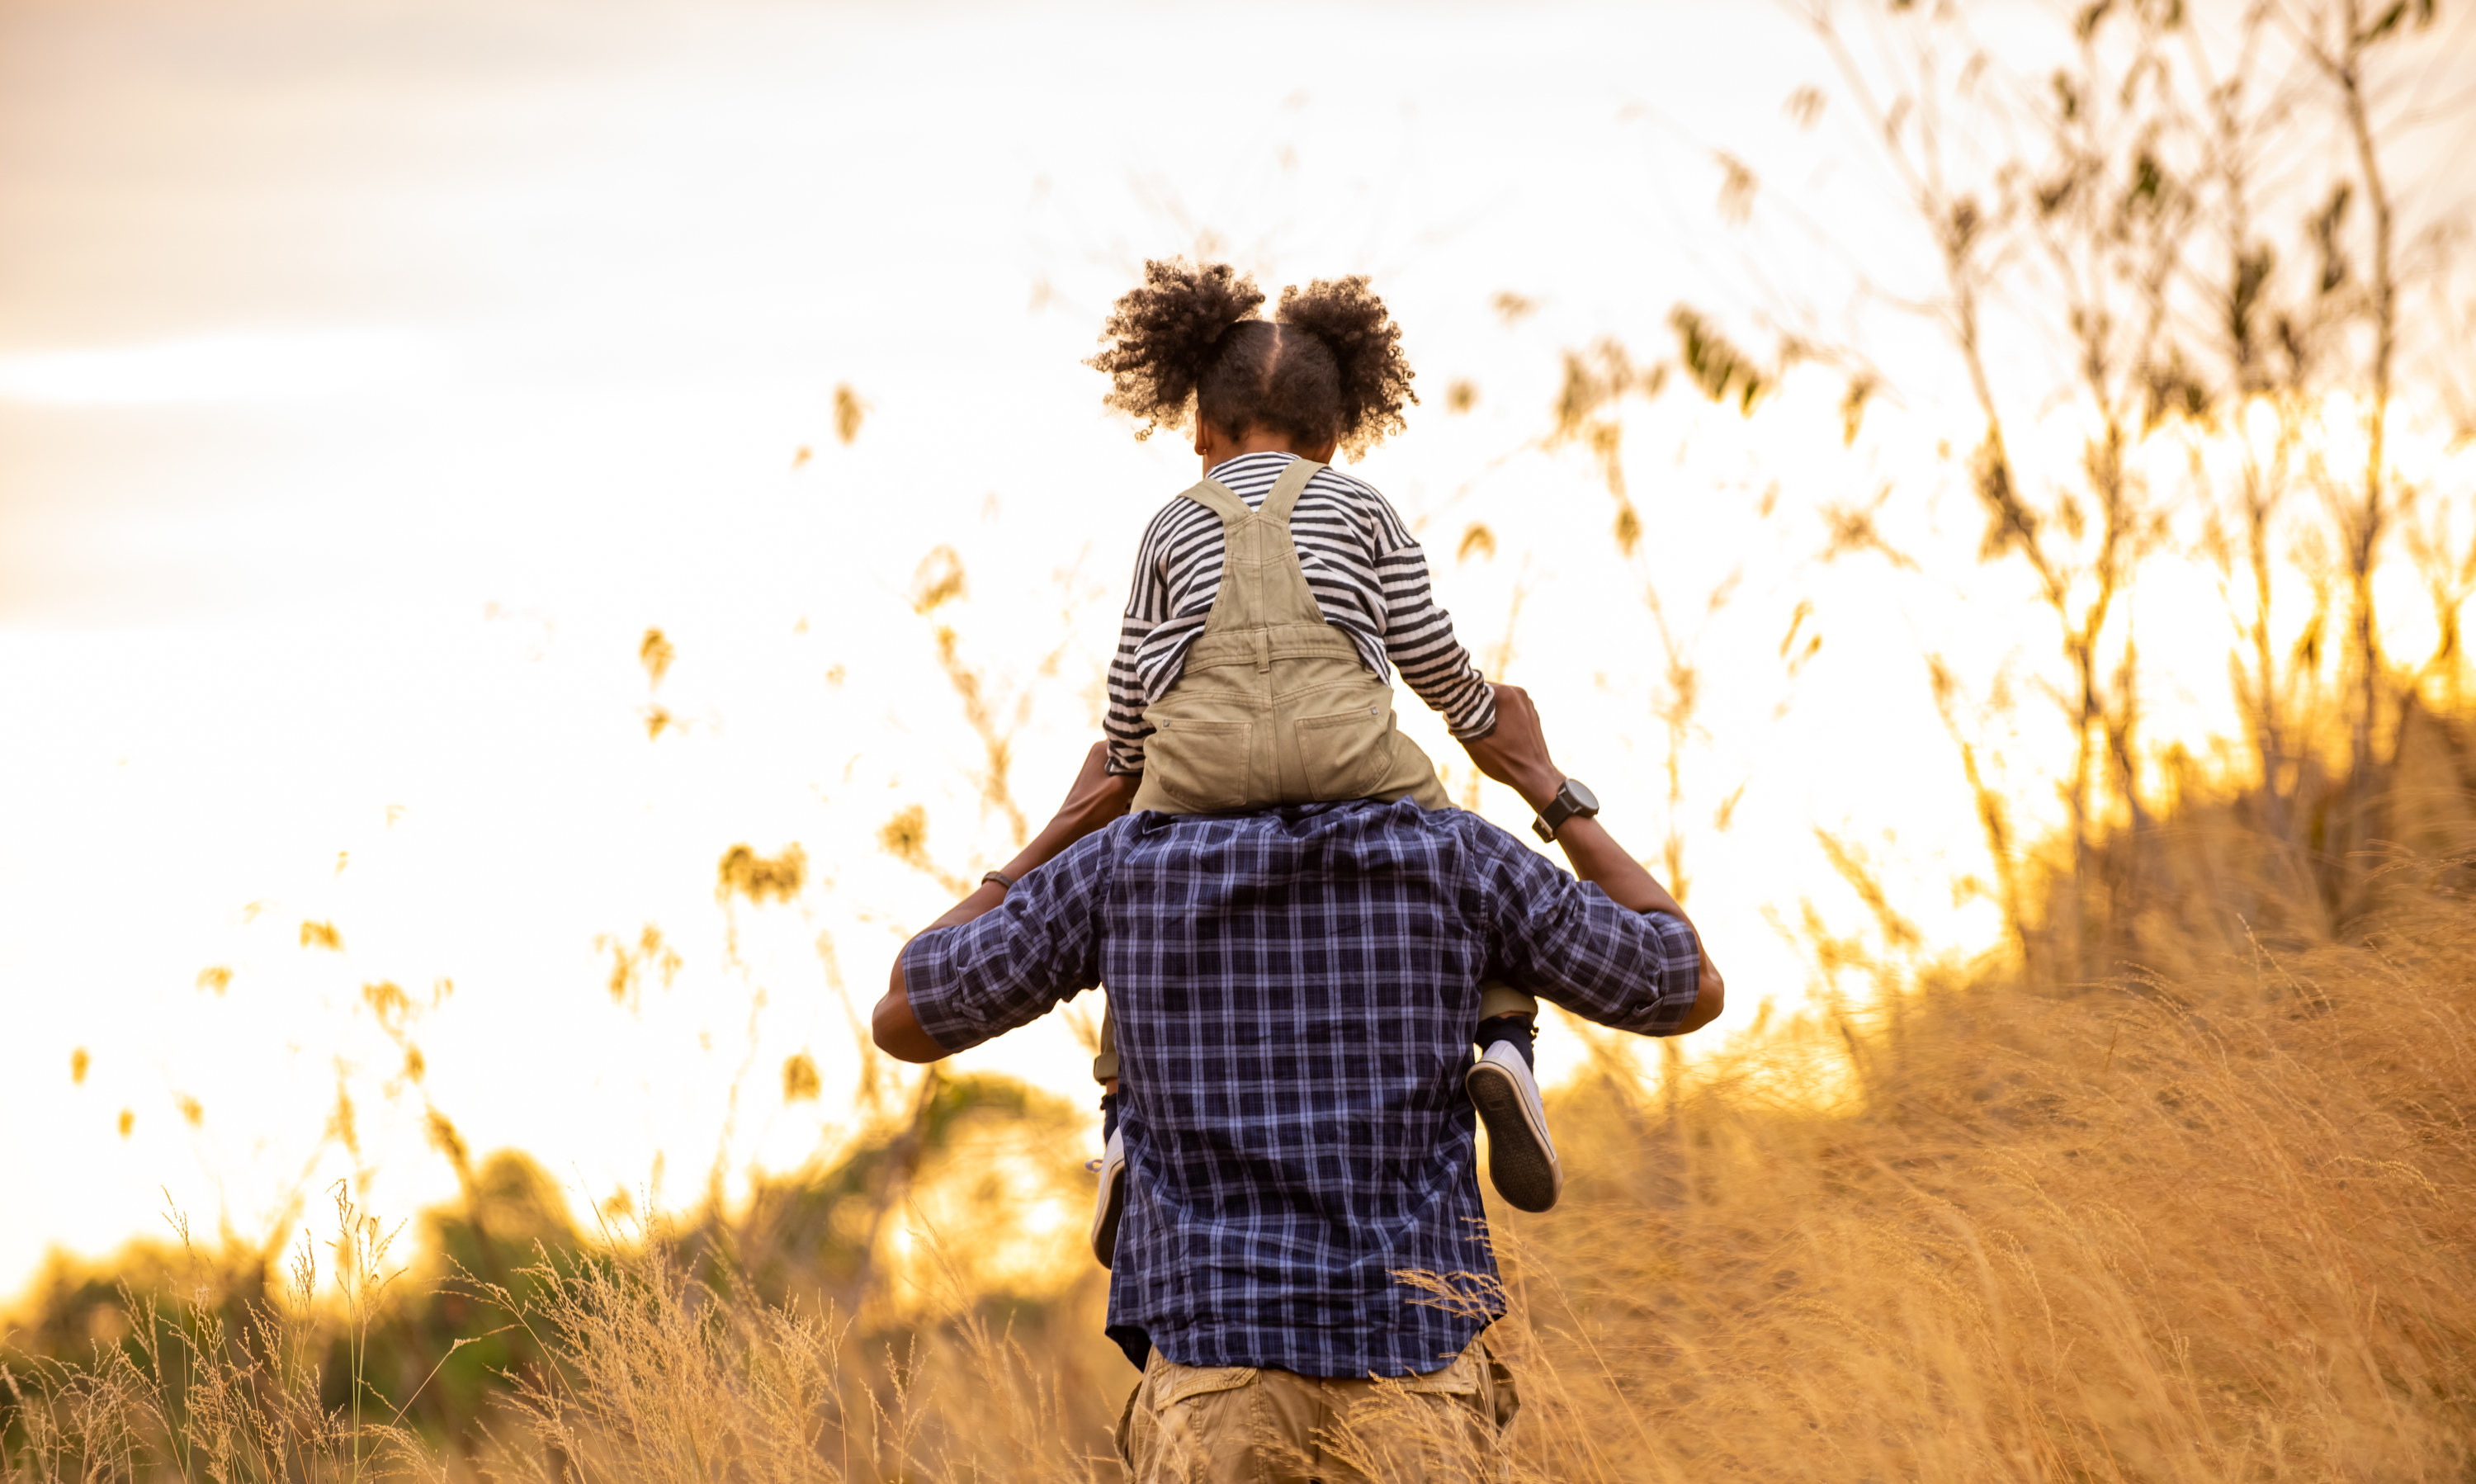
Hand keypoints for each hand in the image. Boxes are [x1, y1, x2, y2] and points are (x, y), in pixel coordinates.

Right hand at [1459, 684, 1563, 810]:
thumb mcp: (1473, 740)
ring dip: (1483, 714)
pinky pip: (1508, 712)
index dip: (1458, 700)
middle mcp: (1519, 694)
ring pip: (1496, 703)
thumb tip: (1449, 713)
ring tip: (1473, 734)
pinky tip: (1490, 737)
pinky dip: (1497, 719)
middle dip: (1471, 708)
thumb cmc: (1504, 760)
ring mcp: (1527, 705)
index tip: (1449, 713)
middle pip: (1485, 694)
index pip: (1473, 687)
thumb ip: (1459, 721)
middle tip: (1458, 726)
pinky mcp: (1531, 716)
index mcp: (1507, 694)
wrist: (1535, 777)